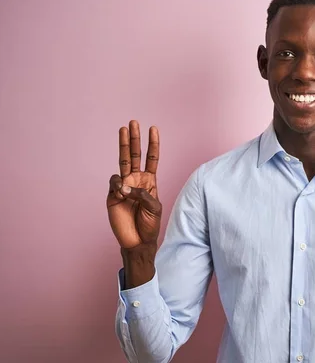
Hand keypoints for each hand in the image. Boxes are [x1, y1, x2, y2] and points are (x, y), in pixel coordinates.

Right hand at [106, 120, 161, 248]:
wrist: (137, 240)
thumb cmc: (150, 224)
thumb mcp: (154, 207)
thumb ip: (142, 194)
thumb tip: (124, 186)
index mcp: (150, 181)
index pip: (152, 158)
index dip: (153, 144)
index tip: (153, 128)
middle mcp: (136, 180)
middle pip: (135, 155)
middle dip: (134, 138)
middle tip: (132, 122)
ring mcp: (123, 186)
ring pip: (122, 162)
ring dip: (123, 145)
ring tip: (123, 131)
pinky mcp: (112, 194)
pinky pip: (114, 182)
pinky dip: (118, 184)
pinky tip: (122, 193)